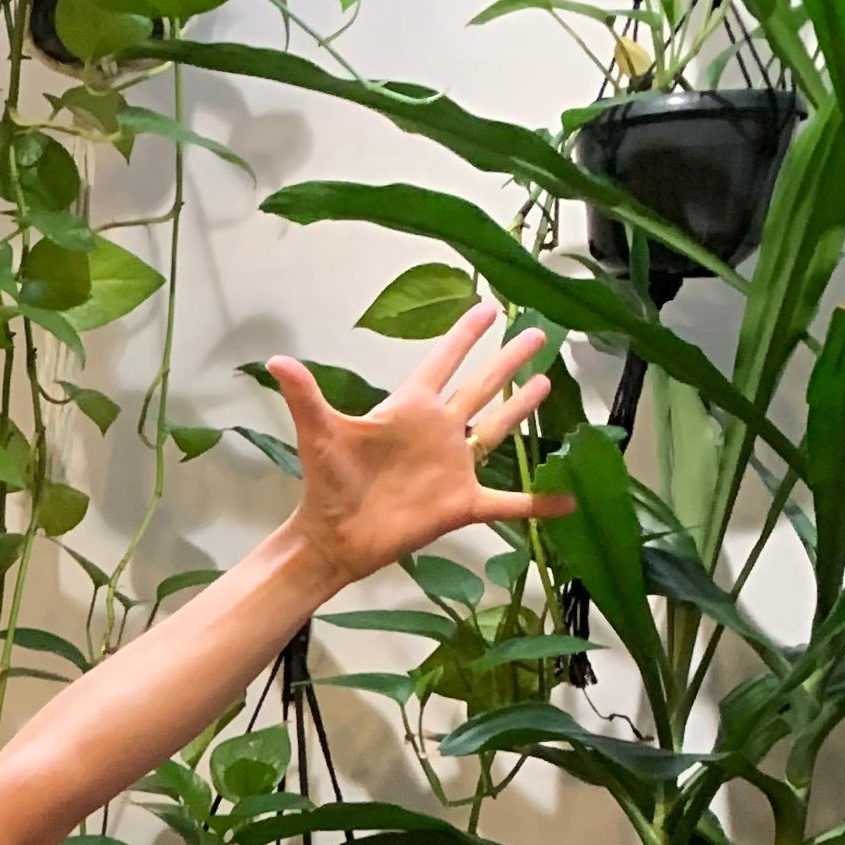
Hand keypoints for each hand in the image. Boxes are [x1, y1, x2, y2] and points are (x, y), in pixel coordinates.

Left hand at [270, 303, 570, 591]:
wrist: (334, 538)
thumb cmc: (327, 485)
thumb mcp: (320, 434)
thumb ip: (306, 395)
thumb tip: (276, 361)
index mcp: (411, 409)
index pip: (443, 360)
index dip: (465, 334)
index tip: (489, 306)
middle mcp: (438, 432)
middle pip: (480, 386)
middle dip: (508, 359)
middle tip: (538, 332)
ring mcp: (452, 467)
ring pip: (496, 430)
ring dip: (521, 408)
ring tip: (548, 382)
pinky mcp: (460, 503)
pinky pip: (507, 504)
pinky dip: (536, 504)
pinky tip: (568, 502)